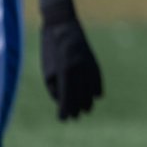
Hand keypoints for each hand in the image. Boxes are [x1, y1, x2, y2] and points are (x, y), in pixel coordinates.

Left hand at [40, 6, 102, 120]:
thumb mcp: (48, 72)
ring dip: (88, 101)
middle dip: (77, 108)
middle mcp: (80, 70)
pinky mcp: (94, 61)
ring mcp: (90, 65)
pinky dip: (97, 89)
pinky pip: (98, 79)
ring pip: (92, 89)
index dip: (66, 110)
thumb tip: (65, 102)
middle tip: (75, 117)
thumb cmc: (51, 51)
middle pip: (81, 96)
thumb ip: (56, 88)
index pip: (67, 97)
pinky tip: (96, 97)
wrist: (62, 27)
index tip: (63, 119)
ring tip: (85, 110)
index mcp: (66, 72)